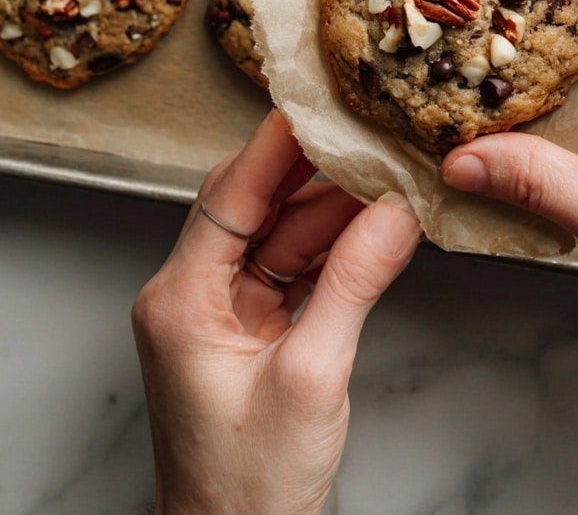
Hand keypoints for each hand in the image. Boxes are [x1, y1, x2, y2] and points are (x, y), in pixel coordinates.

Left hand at [132, 108, 420, 514]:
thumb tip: (396, 214)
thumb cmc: (250, 485)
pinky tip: (373, 225)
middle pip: (254, 203)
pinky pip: (290, 265)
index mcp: (181, 298)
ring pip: (277, 231)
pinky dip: (331, 246)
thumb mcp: (313, 376)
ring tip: (387, 175)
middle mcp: (190, 293)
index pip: (230, 193)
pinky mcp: (246, 325)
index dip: (276, 143)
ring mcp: (219, 308)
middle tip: (369, 133)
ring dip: (332, 207)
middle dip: (314, 169)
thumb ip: (354, 283)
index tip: (317, 100)